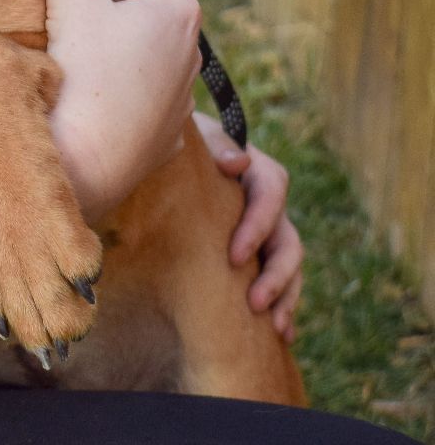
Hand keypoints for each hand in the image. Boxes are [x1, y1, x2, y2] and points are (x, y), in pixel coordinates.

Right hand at [31, 0, 199, 224]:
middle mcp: (189, 50)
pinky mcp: (158, 131)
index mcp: (177, 11)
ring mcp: (177, 95)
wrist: (81, 172)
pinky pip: (134, 79)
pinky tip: (76, 62)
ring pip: (138, 37)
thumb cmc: (82, 80)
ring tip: (60, 5)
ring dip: (103, 14)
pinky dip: (107, 58)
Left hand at [194, 112, 302, 342]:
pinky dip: (283, 303)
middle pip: (289, 240)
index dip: (257, 227)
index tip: (234, 257)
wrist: (182, 153)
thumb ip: (217, 148)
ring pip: (291, 264)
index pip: (271, 197)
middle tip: (255, 304)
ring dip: (287, 296)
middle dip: (276, 275)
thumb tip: (238, 161)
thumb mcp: (199, 138)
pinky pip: (281, 278)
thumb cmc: (188, 144)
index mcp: (260, 172)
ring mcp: (270, 229)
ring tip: (277, 328)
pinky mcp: (261, 249)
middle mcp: (271, 204)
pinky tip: (281, 334)